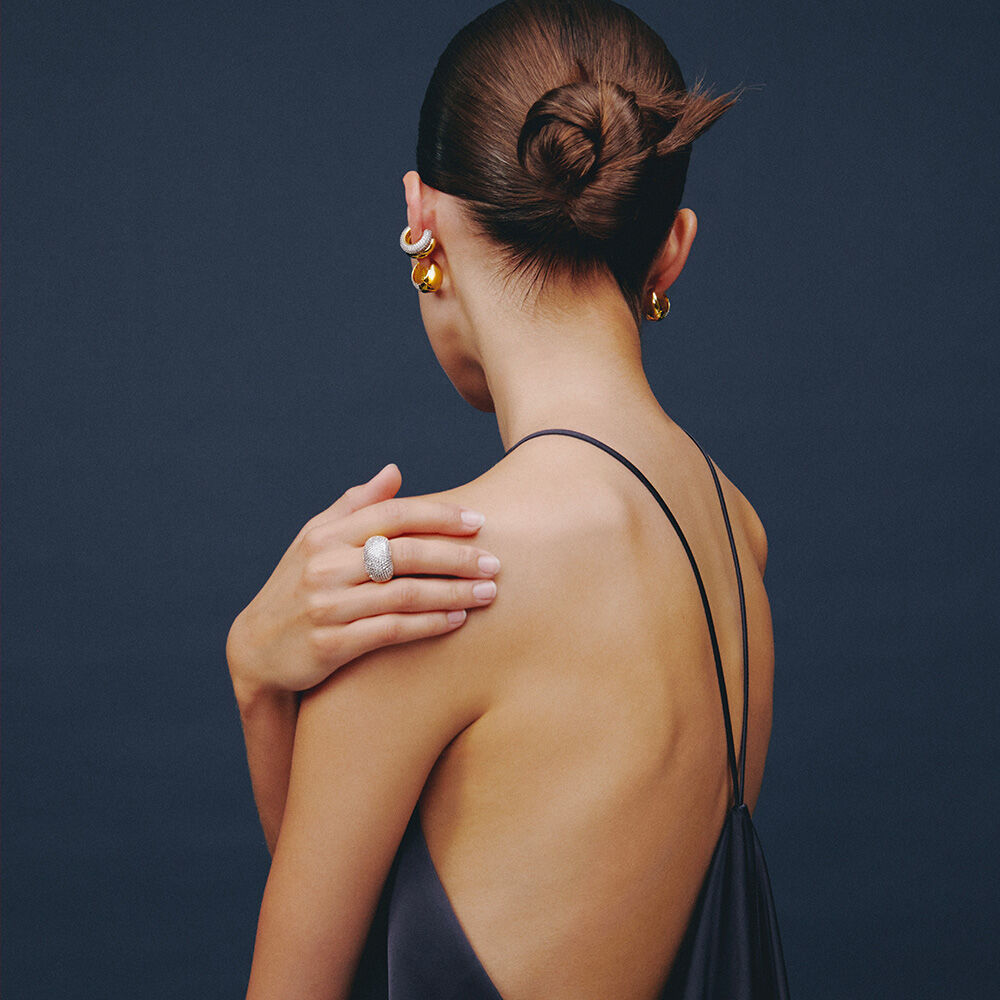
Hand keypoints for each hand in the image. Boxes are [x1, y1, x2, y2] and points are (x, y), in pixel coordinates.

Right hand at [226, 463, 498, 703]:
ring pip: (404, 593)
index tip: (478, 520)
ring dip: (453, 592)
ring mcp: (326, 606)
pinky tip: (457, 620)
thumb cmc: (297, 586)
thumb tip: (394, 471)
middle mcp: (324, 566)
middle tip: (494, 562)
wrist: (257, 650)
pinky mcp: (330, 644)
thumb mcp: (315, 541)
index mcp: (325, 535)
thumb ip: (355, 505)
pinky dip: (429, 624)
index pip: (392, 514)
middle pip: (405, 553)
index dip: (438, 514)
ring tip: (488, 593)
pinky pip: (392, 630)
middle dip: (456, 556)